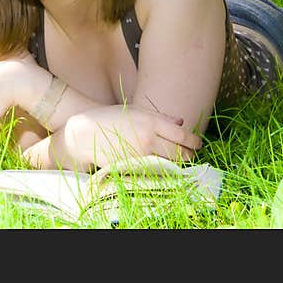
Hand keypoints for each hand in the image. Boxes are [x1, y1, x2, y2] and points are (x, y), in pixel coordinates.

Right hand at [63, 105, 202, 167]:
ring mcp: (139, 155)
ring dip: (177, 164)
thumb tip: (182, 121)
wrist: (84, 133)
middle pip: (179, 153)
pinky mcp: (131, 167)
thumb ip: (160, 117)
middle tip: (191, 155)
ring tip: (178, 161)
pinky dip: (161, 170)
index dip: (194, 141)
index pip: (182, 135)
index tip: (198, 144)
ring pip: (169, 165)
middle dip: (189, 155)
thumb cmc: (110, 118)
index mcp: (151, 122)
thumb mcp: (136, 110)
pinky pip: (153, 172)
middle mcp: (148, 139)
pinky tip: (161, 166)